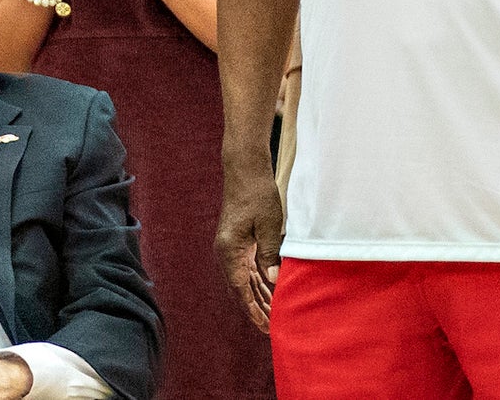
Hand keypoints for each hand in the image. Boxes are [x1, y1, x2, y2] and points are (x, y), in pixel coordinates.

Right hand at [215, 161, 282, 333]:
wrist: (244, 170)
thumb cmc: (257, 194)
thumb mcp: (270, 225)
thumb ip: (271, 254)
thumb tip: (274, 281)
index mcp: (229, 250)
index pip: (240, 288)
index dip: (253, 310)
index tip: (265, 327)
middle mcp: (225, 251)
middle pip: (240, 288)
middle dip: (255, 309)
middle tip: (272, 328)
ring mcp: (230, 247)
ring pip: (243, 280)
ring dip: (257, 297)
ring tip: (273, 315)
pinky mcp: (237, 242)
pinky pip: (247, 268)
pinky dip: (257, 282)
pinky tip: (269, 292)